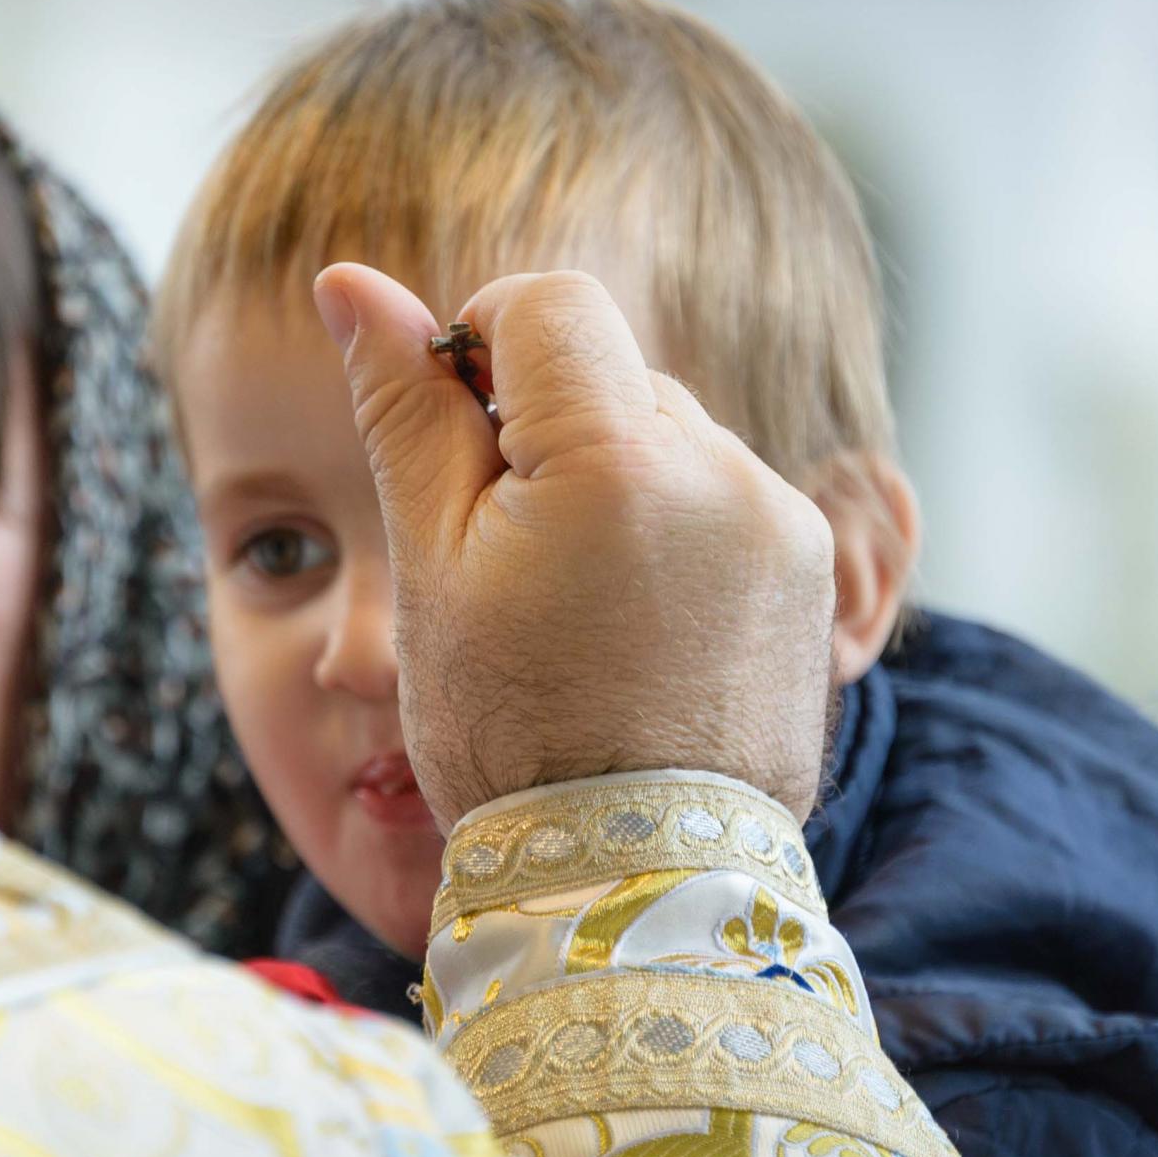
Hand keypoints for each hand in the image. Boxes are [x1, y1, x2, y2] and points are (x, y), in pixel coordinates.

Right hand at [314, 265, 835, 828]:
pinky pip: (722, 492)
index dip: (484, 343)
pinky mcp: (810, 564)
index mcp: (617, 458)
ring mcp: (781, 520)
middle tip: (509, 554)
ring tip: (579, 603)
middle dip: (547, 431)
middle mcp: (724, 470)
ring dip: (613, 479)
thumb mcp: (431, 565)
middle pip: (611, 371)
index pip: (550, 303)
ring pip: (666, 434)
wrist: (633, 875)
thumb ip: (402, 408)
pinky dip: (671, 525)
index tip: (460, 431)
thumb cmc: (508, 727)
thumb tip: (347, 281)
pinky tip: (638, 619)